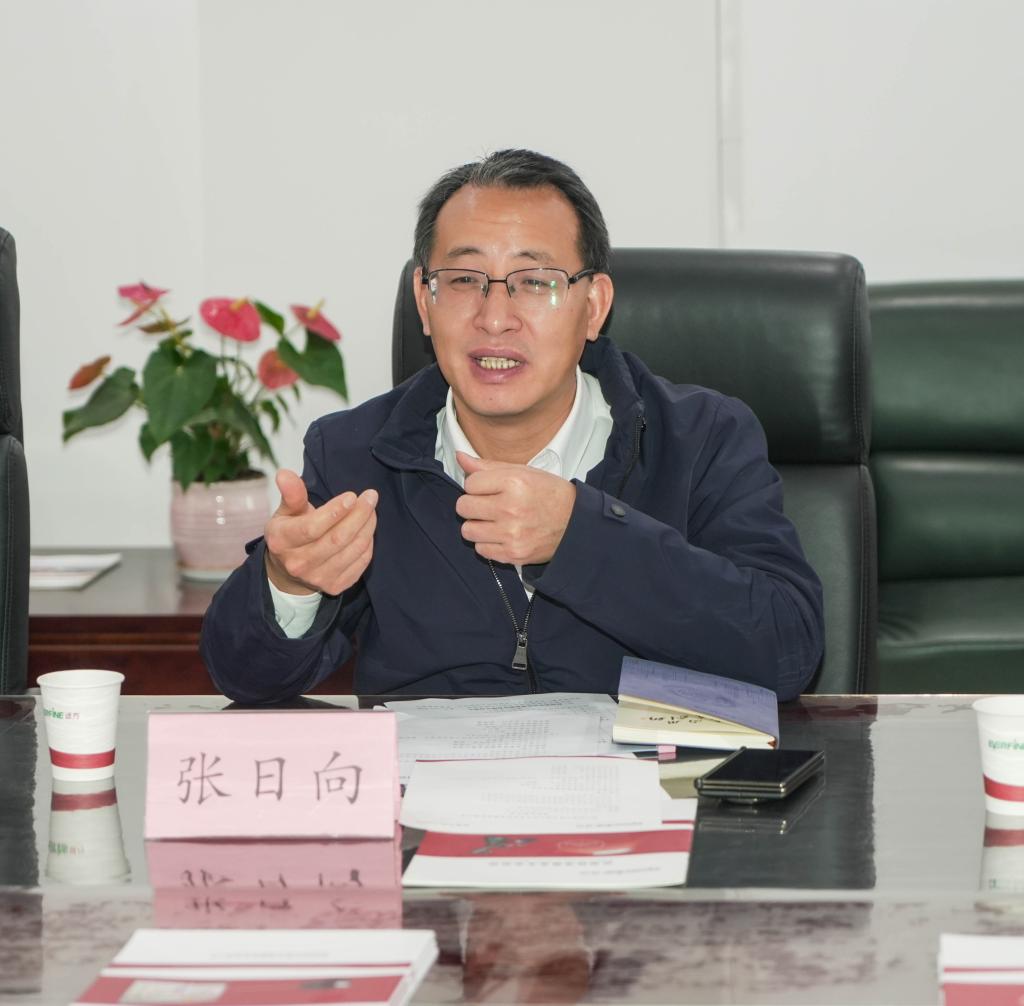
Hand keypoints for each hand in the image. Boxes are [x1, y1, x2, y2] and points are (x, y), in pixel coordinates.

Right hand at [264, 469, 377, 595]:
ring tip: (371, 510)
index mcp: (282, 541)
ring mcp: (317, 578)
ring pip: (352, 550)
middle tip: (370, 497)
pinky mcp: (334, 587)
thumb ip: (291, 494)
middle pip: (337, 539)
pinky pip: (360, 563)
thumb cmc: (290, 533)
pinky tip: (366, 529)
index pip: (312, 528)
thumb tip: (285, 474)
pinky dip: (368, 544)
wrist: (288, 571)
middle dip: (359, 515)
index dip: (335, 512)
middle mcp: (298, 564)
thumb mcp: (285, 512)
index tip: (352, 496)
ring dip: (367, 527)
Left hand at [455, 451, 575, 565]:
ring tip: (494, 521)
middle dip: (473, 505)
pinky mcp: (513, 554)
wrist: (576, 524)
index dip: (477, 486)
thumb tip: (460, 457)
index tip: (489, 489)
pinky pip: (480, 549)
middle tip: (489, 505)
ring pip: (468, 530)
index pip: (469, 483)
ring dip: (477, 526)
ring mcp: (511, 534)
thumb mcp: (523, 472)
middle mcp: (511, 508)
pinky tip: (501, 535)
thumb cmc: (549, 494)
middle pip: (463, 507)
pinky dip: (488, 543)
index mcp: (514, 482)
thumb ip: (488, 466)